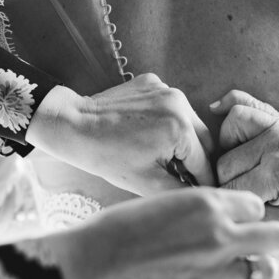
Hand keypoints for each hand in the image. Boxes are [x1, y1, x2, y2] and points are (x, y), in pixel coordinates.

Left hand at [28, 75, 214, 194]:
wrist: (72, 125)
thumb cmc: (105, 156)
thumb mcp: (146, 183)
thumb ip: (180, 191)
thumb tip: (199, 196)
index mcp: (180, 129)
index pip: (205, 163)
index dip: (204, 183)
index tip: (202, 193)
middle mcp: (179, 103)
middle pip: (204, 140)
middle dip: (196, 162)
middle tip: (184, 179)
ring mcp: (165, 88)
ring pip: (190, 122)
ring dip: (184, 142)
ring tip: (165, 159)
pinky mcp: (153, 82)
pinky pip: (172, 107)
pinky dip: (168, 122)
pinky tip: (149, 135)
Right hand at [50, 189, 278, 278]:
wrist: (91, 268)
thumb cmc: (113, 233)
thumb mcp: (159, 205)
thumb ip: (192, 212)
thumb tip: (206, 221)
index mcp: (206, 202)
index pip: (255, 205)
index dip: (248, 217)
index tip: (239, 226)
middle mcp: (220, 233)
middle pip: (276, 235)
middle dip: (267, 241)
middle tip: (252, 249)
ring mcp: (218, 270)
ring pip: (268, 270)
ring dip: (259, 272)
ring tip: (246, 274)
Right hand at [210, 90, 278, 228]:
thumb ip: (253, 218)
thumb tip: (223, 210)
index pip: (231, 189)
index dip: (233, 203)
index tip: (241, 208)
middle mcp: (276, 144)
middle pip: (224, 164)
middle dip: (229, 181)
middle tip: (245, 192)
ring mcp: (277, 126)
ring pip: (228, 130)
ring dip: (226, 150)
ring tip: (240, 166)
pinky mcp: (278, 117)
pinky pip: (244, 102)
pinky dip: (227, 108)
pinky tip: (216, 113)